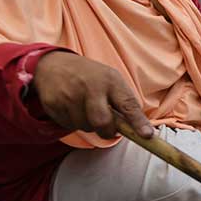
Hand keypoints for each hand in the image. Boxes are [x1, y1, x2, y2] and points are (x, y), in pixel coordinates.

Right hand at [33, 52, 152, 139]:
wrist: (53, 64)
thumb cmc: (90, 77)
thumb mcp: (111, 80)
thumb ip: (124, 103)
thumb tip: (141, 131)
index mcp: (111, 80)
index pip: (128, 104)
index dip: (138, 122)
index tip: (147, 135)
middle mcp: (90, 86)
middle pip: (102, 122)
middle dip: (107, 132)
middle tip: (107, 128)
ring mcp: (70, 94)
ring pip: (85, 127)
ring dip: (89, 125)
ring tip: (85, 109)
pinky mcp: (53, 103)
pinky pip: (68, 126)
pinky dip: (73, 122)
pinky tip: (71, 108)